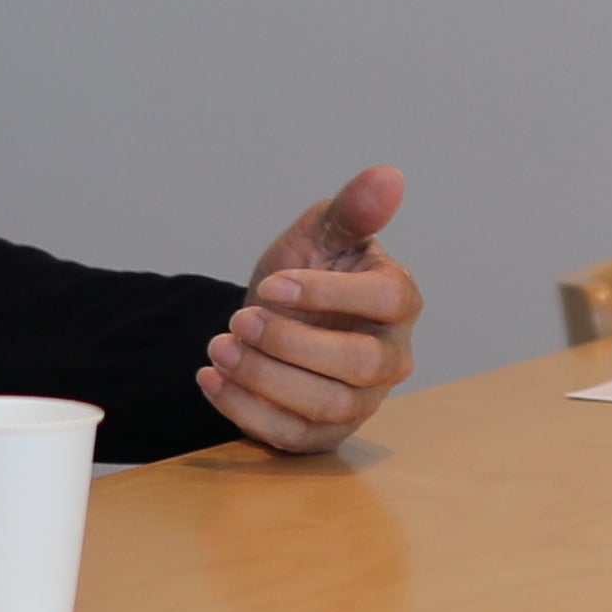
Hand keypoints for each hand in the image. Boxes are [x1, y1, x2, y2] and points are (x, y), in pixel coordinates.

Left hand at [203, 166, 422, 454]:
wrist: (268, 320)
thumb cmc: (303, 274)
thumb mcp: (319, 234)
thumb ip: (351, 209)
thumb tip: (389, 175)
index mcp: (399, 299)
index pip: (388, 299)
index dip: (328, 293)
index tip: (272, 284)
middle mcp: (391, 356)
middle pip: (359, 362)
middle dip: (290, 342)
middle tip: (239, 320)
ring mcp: (363, 401)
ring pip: (328, 405)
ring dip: (264, 377)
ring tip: (219, 347)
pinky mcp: (325, 435)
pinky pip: (293, 436)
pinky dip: (245, 410)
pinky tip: (212, 378)